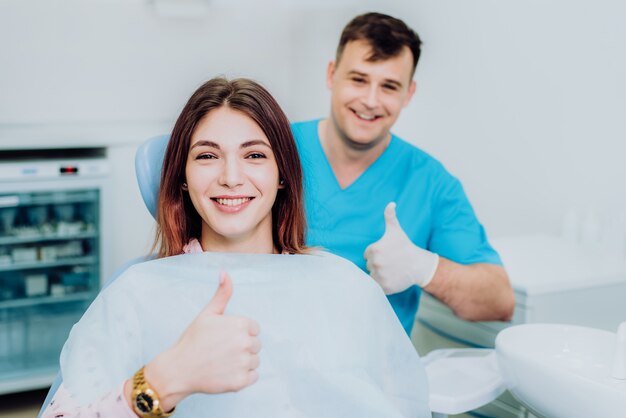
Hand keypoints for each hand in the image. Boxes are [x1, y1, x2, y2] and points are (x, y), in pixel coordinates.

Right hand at [146, 272, 260, 406]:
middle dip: (242, 347)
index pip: (254, 328)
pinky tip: (226, 373)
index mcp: (241, 324)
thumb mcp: (208, 313)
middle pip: (256, 345)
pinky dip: (243, 377)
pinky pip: (253, 377)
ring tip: (222, 362)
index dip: (239, 333)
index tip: (224, 338)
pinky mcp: (241, 382)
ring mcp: (243, 363)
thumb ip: (222, 294)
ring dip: (243, 362)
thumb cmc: (193, 340)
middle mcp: (244, 343)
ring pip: (255, 361)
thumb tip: (224, 272)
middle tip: (222, 351)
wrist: (178, 370)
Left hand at [364, 202, 438, 293]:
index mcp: (373, 249)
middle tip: (391, 262)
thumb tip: (391, 203)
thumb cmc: (406, 247)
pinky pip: (376, 286)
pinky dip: (382, 284)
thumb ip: (390, 216)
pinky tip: (391, 278)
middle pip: (369, 265)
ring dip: (379, 274)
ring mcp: (379, 276)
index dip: (377, 253)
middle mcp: (374, 263)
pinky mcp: (383, 287)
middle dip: (378, 263)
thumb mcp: (396, 230)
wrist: (419, 265)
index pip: (367, 254)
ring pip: (372, 275)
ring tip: (391, 270)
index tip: (388, 253)